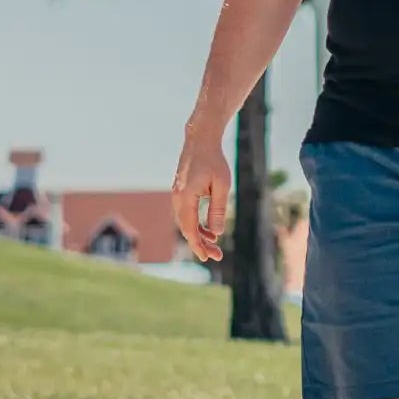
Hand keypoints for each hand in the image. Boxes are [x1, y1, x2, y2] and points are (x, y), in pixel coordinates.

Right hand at [171, 129, 230, 262]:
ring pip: (185, 222)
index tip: (208, 258)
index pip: (190, 228)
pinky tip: (210, 231)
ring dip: (198, 235)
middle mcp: (177, 198)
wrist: (201, 141)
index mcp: (185, 197)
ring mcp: (177, 195)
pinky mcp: (181, 192)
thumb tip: (217, 233)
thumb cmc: (214, 161)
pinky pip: (186, 214)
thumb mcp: (221, 185)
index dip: (198, 245)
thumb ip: (218, 209)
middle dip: (200, 244)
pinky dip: (196, 224)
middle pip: (186, 228)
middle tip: (216, 256)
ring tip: (214, 246)